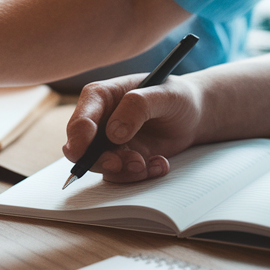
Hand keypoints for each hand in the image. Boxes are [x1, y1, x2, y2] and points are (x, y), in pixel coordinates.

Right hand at [62, 72, 204, 182]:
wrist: (192, 114)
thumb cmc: (176, 96)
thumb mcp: (164, 94)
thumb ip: (137, 106)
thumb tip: (112, 133)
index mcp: (101, 96)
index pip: (80, 119)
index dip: (78, 138)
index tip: (83, 153)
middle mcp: (100, 120)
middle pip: (83, 149)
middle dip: (103, 161)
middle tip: (130, 163)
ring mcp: (110, 142)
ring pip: (102, 166)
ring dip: (126, 170)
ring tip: (153, 162)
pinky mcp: (123, 158)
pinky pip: (122, 175)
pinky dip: (141, 175)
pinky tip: (161, 163)